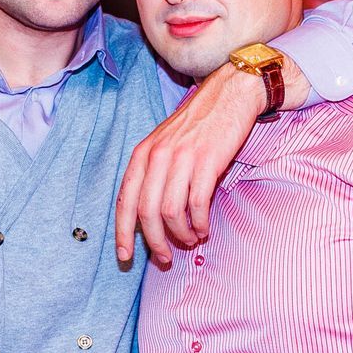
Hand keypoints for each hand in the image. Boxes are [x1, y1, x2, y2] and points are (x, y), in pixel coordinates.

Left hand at [115, 64, 264, 263]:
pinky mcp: (206, 162)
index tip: (125, 257)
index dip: (123, 232)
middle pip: (146, 212)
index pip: (125, 200)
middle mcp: (157, 156)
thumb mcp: (164, 144)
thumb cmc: (197, 125)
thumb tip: (149, 217)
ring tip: (190, 240)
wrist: (229, 95)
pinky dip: (199, 223)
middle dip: (155, 242)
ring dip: (180, 235)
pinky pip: (197, 204)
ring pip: (170, 212)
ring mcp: (181, 158)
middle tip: (166, 257)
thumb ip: (153, 174)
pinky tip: (204, 229)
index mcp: (143, 154)